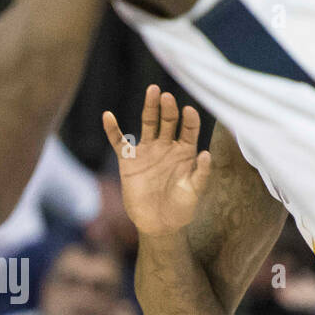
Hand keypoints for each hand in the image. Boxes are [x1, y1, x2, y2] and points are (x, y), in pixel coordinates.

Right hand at [101, 86, 210, 237]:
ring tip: (152, 91)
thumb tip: (206, 153)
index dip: (189, 120)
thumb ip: (200, 173)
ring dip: (149, 108)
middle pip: (168, 121)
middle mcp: (167, 148)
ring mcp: (147, 152)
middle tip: (166, 95)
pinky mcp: (129, 160)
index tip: (188, 111)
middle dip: (168, 108)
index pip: (189, 130)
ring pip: (148, 124)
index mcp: (185, 153)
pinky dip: (112, 129)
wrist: (158, 223)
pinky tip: (108, 116)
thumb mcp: (194, 192)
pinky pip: (118, 141)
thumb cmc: (181, 208)